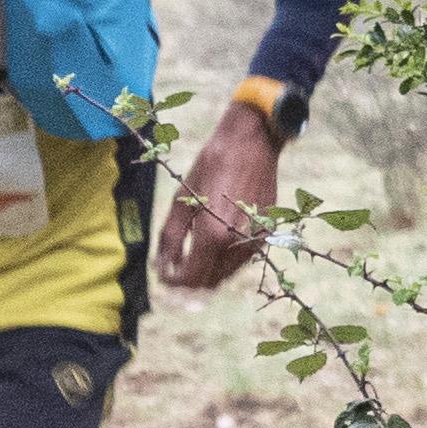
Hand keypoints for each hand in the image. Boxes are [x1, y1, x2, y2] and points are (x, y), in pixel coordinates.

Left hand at [155, 102, 286, 293]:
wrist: (251, 145)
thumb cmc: (211, 167)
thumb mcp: (181, 202)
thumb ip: (170, 239)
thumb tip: (162, 267)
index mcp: (213, 236)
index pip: (190, 278)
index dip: (173, 281)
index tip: (163, 275)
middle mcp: (236, 244)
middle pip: (209, 282)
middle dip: (189, 280)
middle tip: (175, 267)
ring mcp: (254, 241)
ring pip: (226, 274)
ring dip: (207, 271)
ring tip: (192, 254)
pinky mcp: (265, 234)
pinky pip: (240, 260)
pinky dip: (224, 260)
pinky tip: (214, 243)